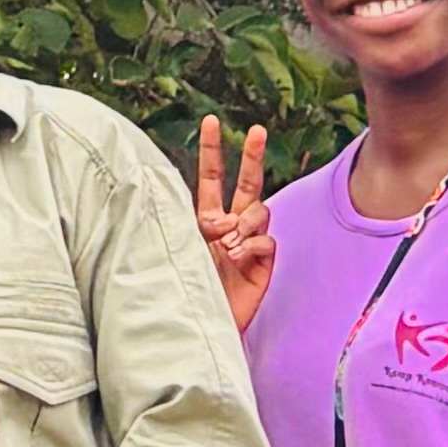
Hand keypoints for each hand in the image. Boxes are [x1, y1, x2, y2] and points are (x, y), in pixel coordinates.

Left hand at [193, 118, 275, 333]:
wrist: (200, 325)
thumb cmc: (181, 289)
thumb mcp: (180, 250)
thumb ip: (199, 229)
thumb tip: (227, 221)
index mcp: (203, 219)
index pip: (210, 178)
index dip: (211, 151)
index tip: (211, 121)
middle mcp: (229, 226)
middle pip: (246, 184)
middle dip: (252, 156)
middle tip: (257, 130)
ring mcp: (249, 243)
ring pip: (258, 210)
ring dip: (244, 222)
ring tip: (227, 246)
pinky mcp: (263, 263)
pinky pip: (266, 239)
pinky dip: (253, 244)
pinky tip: (239, 257)